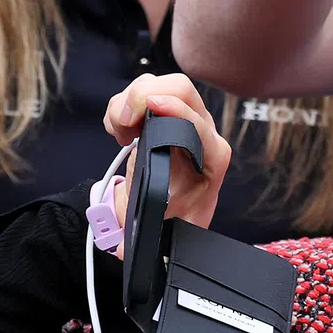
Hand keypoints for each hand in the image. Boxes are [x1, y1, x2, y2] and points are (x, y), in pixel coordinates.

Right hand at [103, 73, 232, 244]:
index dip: (176, 112)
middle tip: (125, 122)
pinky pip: (139, 90)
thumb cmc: (174, 218)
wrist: (167, 210)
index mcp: (212, 156)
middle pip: (181, 88)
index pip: (198, 123)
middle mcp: (200, 130)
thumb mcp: (173, 229)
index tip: (148, 110)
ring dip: (127, 101)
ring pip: (155, 84)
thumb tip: (121, 249)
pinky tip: (121, 131)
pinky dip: (121, 105)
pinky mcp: (160, 110)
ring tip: (120, 133)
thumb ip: (157, 237)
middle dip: (146, 94)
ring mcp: (180, 115)